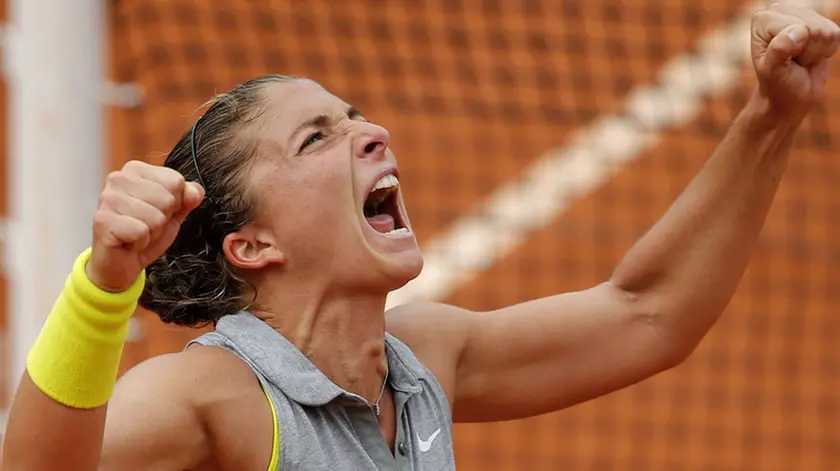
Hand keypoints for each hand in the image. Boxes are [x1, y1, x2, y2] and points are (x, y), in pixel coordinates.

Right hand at [88, 160, 203, 291]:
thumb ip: (188, 197)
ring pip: (155, 217)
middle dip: (163, 219)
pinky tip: (128, 242)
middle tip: (145, 225)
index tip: (157, 211)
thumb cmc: (145, 232)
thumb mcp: (173, 212)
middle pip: (167, 199)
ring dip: (152, 232)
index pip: (176, 181)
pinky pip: (141, 232)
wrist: (121, 262)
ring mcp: (108, 198)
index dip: (175, 203)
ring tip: (137, 233)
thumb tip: (195, 193)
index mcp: (136, 169)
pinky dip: (140, 242)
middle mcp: (118, 178)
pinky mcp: (103, 220)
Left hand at [751, 3, 839, 116]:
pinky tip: (811, 55)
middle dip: (807, 50)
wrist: (789, 94)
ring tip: (800, 59)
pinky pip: (836, 34)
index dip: (794, 49)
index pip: (794, 26)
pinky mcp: (820, 22)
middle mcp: (780, 10)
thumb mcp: (773, 71)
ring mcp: (801, 14)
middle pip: (812, 27)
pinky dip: (827, 50)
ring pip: (826, 31)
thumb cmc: (777, 84)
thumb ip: (780, 50)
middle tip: (793, 61)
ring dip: (817, 51)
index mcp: (763, 19)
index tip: (782, 60)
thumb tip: (800, 30)